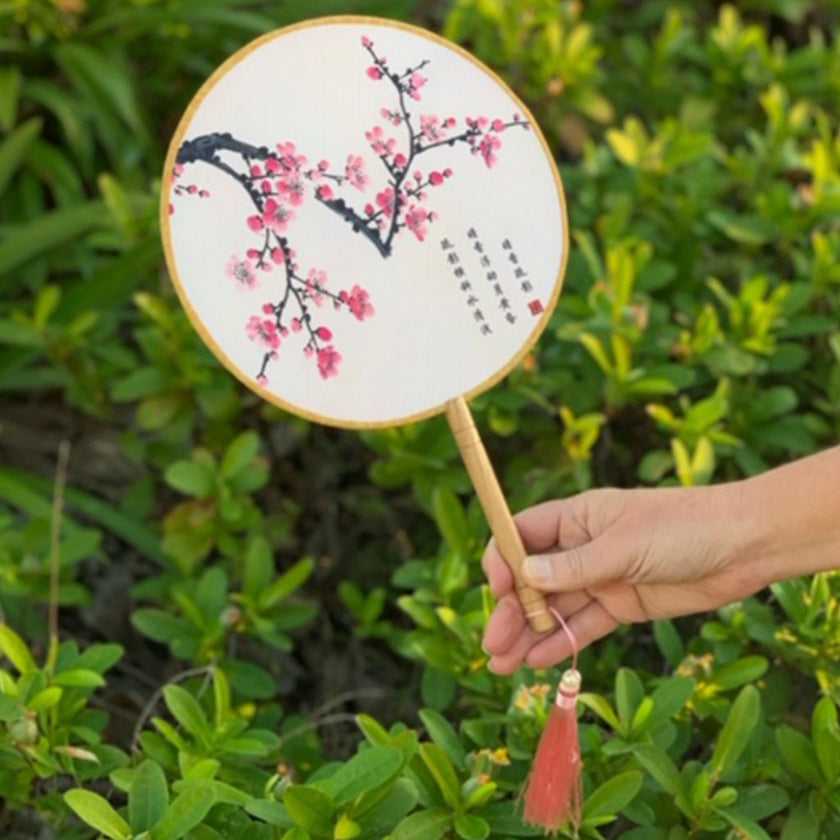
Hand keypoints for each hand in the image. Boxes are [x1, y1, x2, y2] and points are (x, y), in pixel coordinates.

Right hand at [482, 484, 766, 673]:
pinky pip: (583, 627)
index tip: (499, 587)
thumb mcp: (624, 545)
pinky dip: (561, 643)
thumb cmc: (682, 527)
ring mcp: (601, 578)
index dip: (504, 560)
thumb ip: (575, 566)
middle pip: (533, 580)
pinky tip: (537, 661)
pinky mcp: (622, 606)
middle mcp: (581, 548)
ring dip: (528, 634)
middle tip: (492, 644)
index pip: (523, 535)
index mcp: (576, 518)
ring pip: (554, 608)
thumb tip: (525, 577)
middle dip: (511, 611)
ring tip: (502, 664)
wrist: (743, 546)